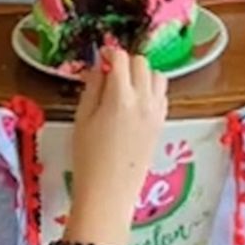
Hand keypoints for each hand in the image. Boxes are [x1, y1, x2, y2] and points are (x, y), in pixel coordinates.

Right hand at [69, 48, 168, 224]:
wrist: (109, 191)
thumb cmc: (88, 158)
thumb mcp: (82, 118)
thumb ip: (92, 88)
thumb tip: (98, 68)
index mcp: (120, 96)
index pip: (121, 58)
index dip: (109, 53)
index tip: (101, 57)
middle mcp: (143, 100)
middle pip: (141, 63)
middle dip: (126, 62)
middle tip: (110, 73)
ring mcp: (156, 112)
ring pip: (157, 76)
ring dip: (142, 74)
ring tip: (126, 86)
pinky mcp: (161, 123)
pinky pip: (162, 95)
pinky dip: (151, 90)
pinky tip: (136, 102)